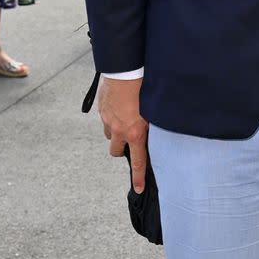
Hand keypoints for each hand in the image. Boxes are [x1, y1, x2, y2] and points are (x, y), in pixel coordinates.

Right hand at [99, 77, 148, 191]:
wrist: (125, 69)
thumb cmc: (144, 87)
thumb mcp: (154, 110)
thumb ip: (154, 126)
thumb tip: (157, 133)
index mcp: (134, 133)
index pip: (137, 162)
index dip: (137, 178)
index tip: (139, 189)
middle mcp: (118, 130)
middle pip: (115, 151)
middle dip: (121, 148)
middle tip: (129, 139)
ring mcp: (107, 120)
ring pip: (109, 134)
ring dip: (116, 131)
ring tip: (126, 118)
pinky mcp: (101, 108)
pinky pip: (105, 118)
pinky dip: (111, 116)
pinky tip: (120, 105)